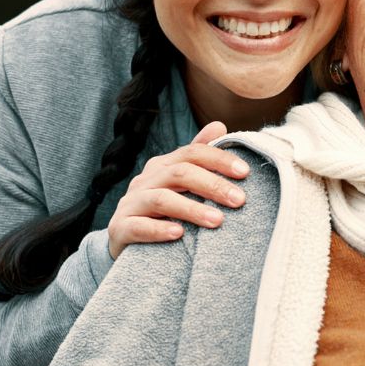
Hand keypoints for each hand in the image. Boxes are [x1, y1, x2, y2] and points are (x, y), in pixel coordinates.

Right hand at [107, 121, 248, 258]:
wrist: (128, 241)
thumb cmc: (164, 210)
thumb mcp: (181, 182)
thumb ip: (199, 155)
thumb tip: (220, 124)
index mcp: (162, 166)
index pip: (192, 153)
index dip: (219, 159)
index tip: (245, 172)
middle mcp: (145, 180)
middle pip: (179, 173)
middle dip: (212, 184)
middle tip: (240, 200)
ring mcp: (130, 204)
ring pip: (161, 200)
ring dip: (191, 209)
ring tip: (218, 220)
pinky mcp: (119, 229)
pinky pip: (137, 226)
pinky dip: (158, 229)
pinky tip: (179, 233)